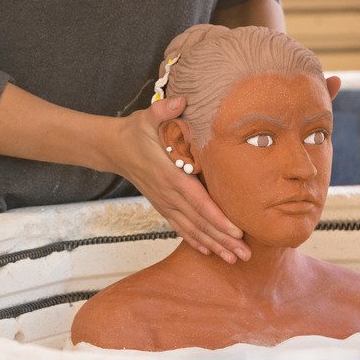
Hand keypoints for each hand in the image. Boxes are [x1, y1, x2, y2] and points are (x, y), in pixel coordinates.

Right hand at [112, 95, 250, 262]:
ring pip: (192, 229)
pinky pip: (180, 227)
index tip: (237, 231)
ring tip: (234, 259)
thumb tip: (182, 100)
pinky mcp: (162, 206)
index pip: (199, 201)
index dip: (218, 218)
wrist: (113, 148)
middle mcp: (168, 195)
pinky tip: (209, 251)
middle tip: (246, 254)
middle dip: (223, 239)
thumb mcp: (148, 116)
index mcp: (170, 176)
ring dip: (214, 245)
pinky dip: (195, 241)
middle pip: (200, 222)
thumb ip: (165, 110)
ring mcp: (165, 203)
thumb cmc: (136, 131)